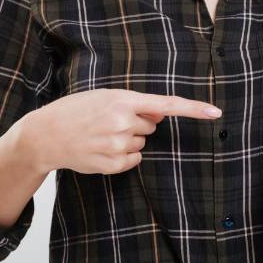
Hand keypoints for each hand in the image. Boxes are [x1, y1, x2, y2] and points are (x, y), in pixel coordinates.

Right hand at [19, 88, 220, 174]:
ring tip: (100, 135)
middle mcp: (123, 123)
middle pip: (151, 127)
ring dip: (127, 140)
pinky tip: (101, 149)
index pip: (166, 105)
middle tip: (108, 121)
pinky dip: (122, 156)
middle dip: (136, 124)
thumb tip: (160, 116)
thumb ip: (135, 104)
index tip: (216, 112)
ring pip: (141, 144)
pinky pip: (133, 160)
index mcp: (122, 100)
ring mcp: (118, 146)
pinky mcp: (113, 165)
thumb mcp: (104, 97)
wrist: (46, 135)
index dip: (194, 109)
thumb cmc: (75, 111)